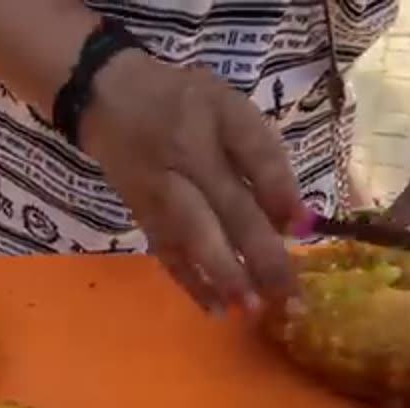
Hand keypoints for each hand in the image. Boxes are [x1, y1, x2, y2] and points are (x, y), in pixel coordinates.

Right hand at [79, 51, 303, 314]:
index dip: (279, 188)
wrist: (106, 96)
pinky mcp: (142, 214)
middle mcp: (186, 158)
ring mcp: (160, 190)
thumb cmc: (182, 100)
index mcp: (215, 118)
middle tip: (292, 298)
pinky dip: (190, 282)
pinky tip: (217, 309)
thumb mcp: (227, 105)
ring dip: (225, 275)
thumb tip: (294, 219)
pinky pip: (167, 252)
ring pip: (194, 237)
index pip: (255, 152)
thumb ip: (262, 154)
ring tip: (254, 308)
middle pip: (228, 209)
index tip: (304, 226)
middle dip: (262, 256)